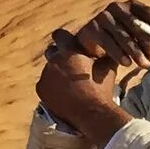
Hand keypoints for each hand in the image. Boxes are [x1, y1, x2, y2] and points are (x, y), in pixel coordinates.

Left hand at [35, 26, 138, 145]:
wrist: (92, 113)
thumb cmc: (102, 88)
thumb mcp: (108, 66)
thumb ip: (103, 53)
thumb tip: (105, 46)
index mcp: (69, 51)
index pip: (60, 35)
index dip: (65, 40)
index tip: (70, 45)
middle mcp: (54, 60)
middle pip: (52, 52)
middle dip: (59, 56)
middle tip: (71, 65)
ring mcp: (45, 75)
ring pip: (49, 69)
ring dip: (56, 73)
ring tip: (69, 83)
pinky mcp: (41, 89)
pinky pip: (45, 83)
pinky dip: (52, 86)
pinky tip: (63, 92)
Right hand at [66, 0, 149, 82]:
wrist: (94, 44)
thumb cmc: (122, 39)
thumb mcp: (139, 38)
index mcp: (132, 5)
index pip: (148, 11)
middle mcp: (117, 7)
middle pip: (136, 25)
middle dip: (149, 42)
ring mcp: (103, 17)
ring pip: (122, 35)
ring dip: (136, 51)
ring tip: (145, 65)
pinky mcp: (92, 28)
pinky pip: (108, 42)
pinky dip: (118, 54)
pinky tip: (127, 64)